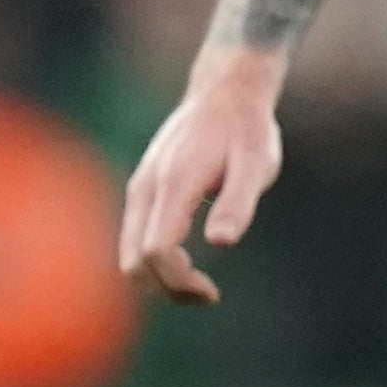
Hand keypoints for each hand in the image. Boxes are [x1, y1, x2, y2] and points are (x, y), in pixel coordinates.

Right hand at [117, 50, 286, 305]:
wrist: (224, 93)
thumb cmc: (246, 131)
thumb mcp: (257, 164)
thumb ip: (238, 202)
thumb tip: (221, 242)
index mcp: (174, 184)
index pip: (157, 251)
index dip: (179, 281)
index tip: (212, 291)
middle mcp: (146, 188)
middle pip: (135, 261)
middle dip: (168, 287)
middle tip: (209, 293)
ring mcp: (140, 188)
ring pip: (129, 253)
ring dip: (159, 278)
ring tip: (200, 283)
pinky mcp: (142, 189)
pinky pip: (134, 238)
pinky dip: (154, 261)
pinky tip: (187, 259)